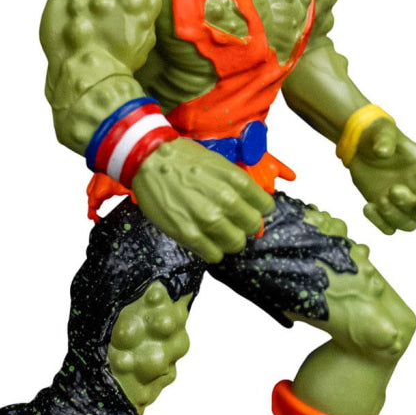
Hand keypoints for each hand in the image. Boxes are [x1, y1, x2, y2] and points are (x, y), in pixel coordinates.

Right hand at [132, 139, 274, 262]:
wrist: (149, 159)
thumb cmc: (182, 159)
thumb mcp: (219, 164)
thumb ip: (236, 186)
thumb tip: (249, 205)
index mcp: (237, 181)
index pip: (265, 207)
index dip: (255, 209)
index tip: (245, 210)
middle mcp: (227, 201)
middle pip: (253, 227)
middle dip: (243, 226)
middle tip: (230, 222)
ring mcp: (208, 219)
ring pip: (235, 244)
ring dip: (227, 240)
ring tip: (215, 232)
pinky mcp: (189, 234)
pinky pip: (214, 255)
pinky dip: (211, 251)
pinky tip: (203, 240)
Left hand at [348, 118, 415, 234]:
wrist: (359, 144)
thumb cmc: (377, 134)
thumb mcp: (381, 129)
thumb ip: (385, 138)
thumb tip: (382, 152)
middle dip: (408, 205)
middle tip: (391, 190)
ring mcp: (401, 203)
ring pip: (408, 225)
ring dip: (394, 217)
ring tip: (378, 201)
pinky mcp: (385, 209)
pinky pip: (389, 228)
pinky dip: (379, 223)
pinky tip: (367, 207)